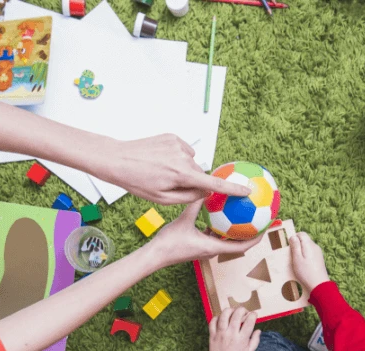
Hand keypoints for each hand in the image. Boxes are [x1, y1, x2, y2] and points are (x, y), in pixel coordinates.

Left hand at [94, 134, 250, 204]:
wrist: (118, 158)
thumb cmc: (137, 182)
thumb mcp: (162, 199)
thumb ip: (188, 197)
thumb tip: (206, 193)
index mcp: (181, 175)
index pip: (213, 184)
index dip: (232, 189)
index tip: (247, 190)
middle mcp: (183, 157)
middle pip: (199, 174)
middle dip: (191, 181)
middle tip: (170, 185)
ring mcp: (178, 144)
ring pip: (191, 162)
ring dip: (182, 169)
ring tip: (160, 171)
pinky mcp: (172, 137)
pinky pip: (183, 151)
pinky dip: (177, 157)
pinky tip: (160, 161)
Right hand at [150, 199, 262, 266]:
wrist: (154, 256)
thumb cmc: (168, 242)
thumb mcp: (183, 219)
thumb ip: (196, 204)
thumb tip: (207, 188)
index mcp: (213, 248)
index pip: (242, 247)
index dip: (256, 238)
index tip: (266, 227)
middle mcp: (212, 251)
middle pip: (237, 243)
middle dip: (249, 233)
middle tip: (258, 219)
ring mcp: (206, 249)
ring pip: (225, 240)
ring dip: (235, 231)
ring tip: (243, 215)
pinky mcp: (199, 246)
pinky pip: (213, 236)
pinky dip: (220, 228)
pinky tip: (219, 213)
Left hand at [207, 307, 260, 350]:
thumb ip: (255, 340)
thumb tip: (258, 330)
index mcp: (242, 339)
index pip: (249, 321)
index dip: (253, 315)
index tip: (254, 314)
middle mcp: (231, 334)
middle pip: (237, 315)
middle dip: (242, 310)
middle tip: (244, 312)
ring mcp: (220, 334)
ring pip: (224, 315)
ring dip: (229, 310)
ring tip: (233, 312)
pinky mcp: (212, 335)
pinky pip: (212, 322)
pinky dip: (217, 317)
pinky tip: (221, 319)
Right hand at [289, 232, 329, 291]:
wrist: (319, 285)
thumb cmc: (306, 272)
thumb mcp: (297, 259)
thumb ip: (295, 246)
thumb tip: (293, 236)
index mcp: (309, 245)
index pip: (302, 234)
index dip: (294, 237)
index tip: (290, 247)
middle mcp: (315, 246)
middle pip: (304, 240)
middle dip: (297, 245)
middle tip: (292, 256)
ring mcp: (318, 253)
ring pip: (307, 247)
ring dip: (301, 251)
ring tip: (297, 262)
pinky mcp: (319, 259)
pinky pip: (310, 253)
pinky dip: (305, 256)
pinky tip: (303, 265)